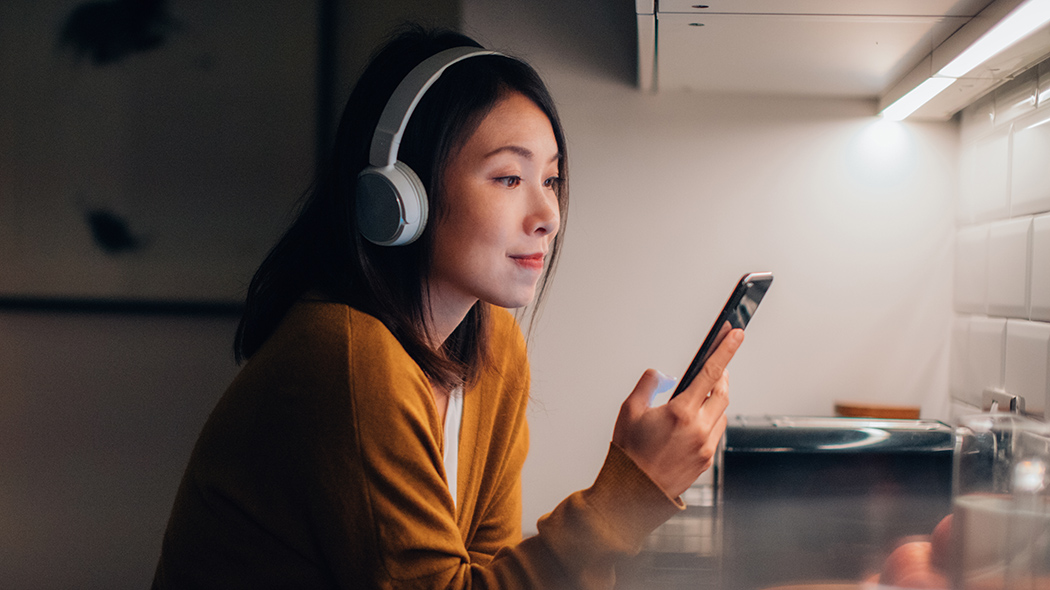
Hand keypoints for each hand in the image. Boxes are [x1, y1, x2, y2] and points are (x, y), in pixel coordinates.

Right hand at [611, 329, 742, 497]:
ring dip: (715, 400)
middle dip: (721, 376)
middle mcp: (698, 429)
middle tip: (717, 366)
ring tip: (700, 397)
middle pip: (722, 392)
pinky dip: (711, 421)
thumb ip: (647, 385)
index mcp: (680, 412)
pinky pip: (717, 432)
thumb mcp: (629, 410)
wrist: (633, 492)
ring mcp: (705, 446)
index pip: (710, 372)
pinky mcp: (707, 460)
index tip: (735, 335)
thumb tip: (660, 374)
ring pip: (722, 413)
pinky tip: (696, 421)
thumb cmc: (629, 454)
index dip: (725, 350)